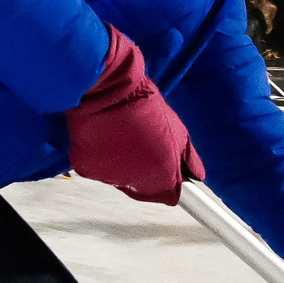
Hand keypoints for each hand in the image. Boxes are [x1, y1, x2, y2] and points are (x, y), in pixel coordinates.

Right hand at [65, 28, 203, 205]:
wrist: (106, 88)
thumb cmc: (141, 102)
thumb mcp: (176, 128)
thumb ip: (187, 157)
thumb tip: (196, 176)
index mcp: (162, 172)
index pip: (169, 194)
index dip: (167, 181)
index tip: (164, 169)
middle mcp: (136, 180)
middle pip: (144, 187)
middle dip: (145, 171)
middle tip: (140, 144)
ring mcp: (110, 176)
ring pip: (121, 178)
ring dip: (123, 164)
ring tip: (122, 137)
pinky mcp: (87, 168)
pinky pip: (99, 168)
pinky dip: (102, 157)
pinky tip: (107, 138)